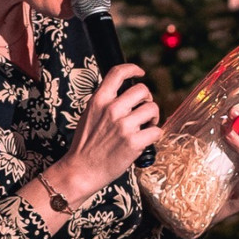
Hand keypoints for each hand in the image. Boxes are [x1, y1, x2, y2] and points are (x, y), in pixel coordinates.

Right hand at [55, 65, 160, 203]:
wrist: (81, 169)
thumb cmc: (86, 144)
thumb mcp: (90, 115)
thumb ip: (106, 102)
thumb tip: (127, 95)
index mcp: (99, 100)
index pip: (118, 73)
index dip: (133, 69)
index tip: (140, 73)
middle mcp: (112, 109)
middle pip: (142, 90)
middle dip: (147, 100)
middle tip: (144, 112)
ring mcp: (123, 125)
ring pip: (153, 108)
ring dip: (153, 118)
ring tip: (145, 127)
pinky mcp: (134, 142)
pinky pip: (157, 130)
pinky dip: (154, 135)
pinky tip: (145, 140)